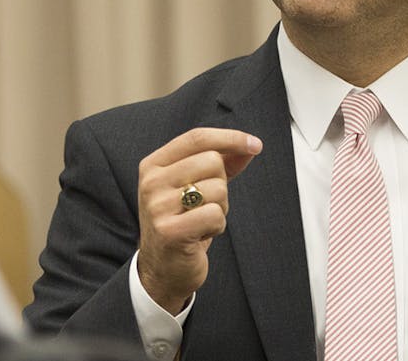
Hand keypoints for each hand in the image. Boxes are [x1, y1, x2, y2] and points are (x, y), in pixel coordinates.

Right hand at [136, 127, 262, 312]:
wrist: (162, 270)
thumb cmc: (182, 224)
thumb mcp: (195, 188)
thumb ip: (221, 164)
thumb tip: (250, 146)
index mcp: (154, 165)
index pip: (196, 138)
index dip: (230, 138)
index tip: (255, 144)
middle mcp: (151, 182)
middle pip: (212, 161)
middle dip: (222, 185)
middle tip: (206, 205)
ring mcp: (157, 206)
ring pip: (217, 188)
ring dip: (220, 209)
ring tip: (200, 222)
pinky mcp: (170, 231)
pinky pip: (215, 215)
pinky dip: (217, 226)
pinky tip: (200, 236)